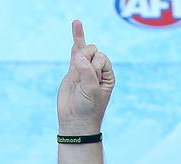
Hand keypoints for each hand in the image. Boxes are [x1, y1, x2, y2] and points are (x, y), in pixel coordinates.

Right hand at [57, 20, 114, 134]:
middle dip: (86, 63)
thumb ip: (87, 72)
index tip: (92, 84)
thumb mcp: (91, 91)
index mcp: (107, 75)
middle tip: (83, 83)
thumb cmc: (88, 109)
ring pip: (83, 50)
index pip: (101, 58)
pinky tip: (76, 25)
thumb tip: (78, 54)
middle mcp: (97, 71)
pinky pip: (75, 51)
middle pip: (92, 51)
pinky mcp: (73, 71)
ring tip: (78, 75)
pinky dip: (76, 38)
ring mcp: (84, 69)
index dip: (94, 67)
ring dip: (80, 52)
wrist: (75, 121)